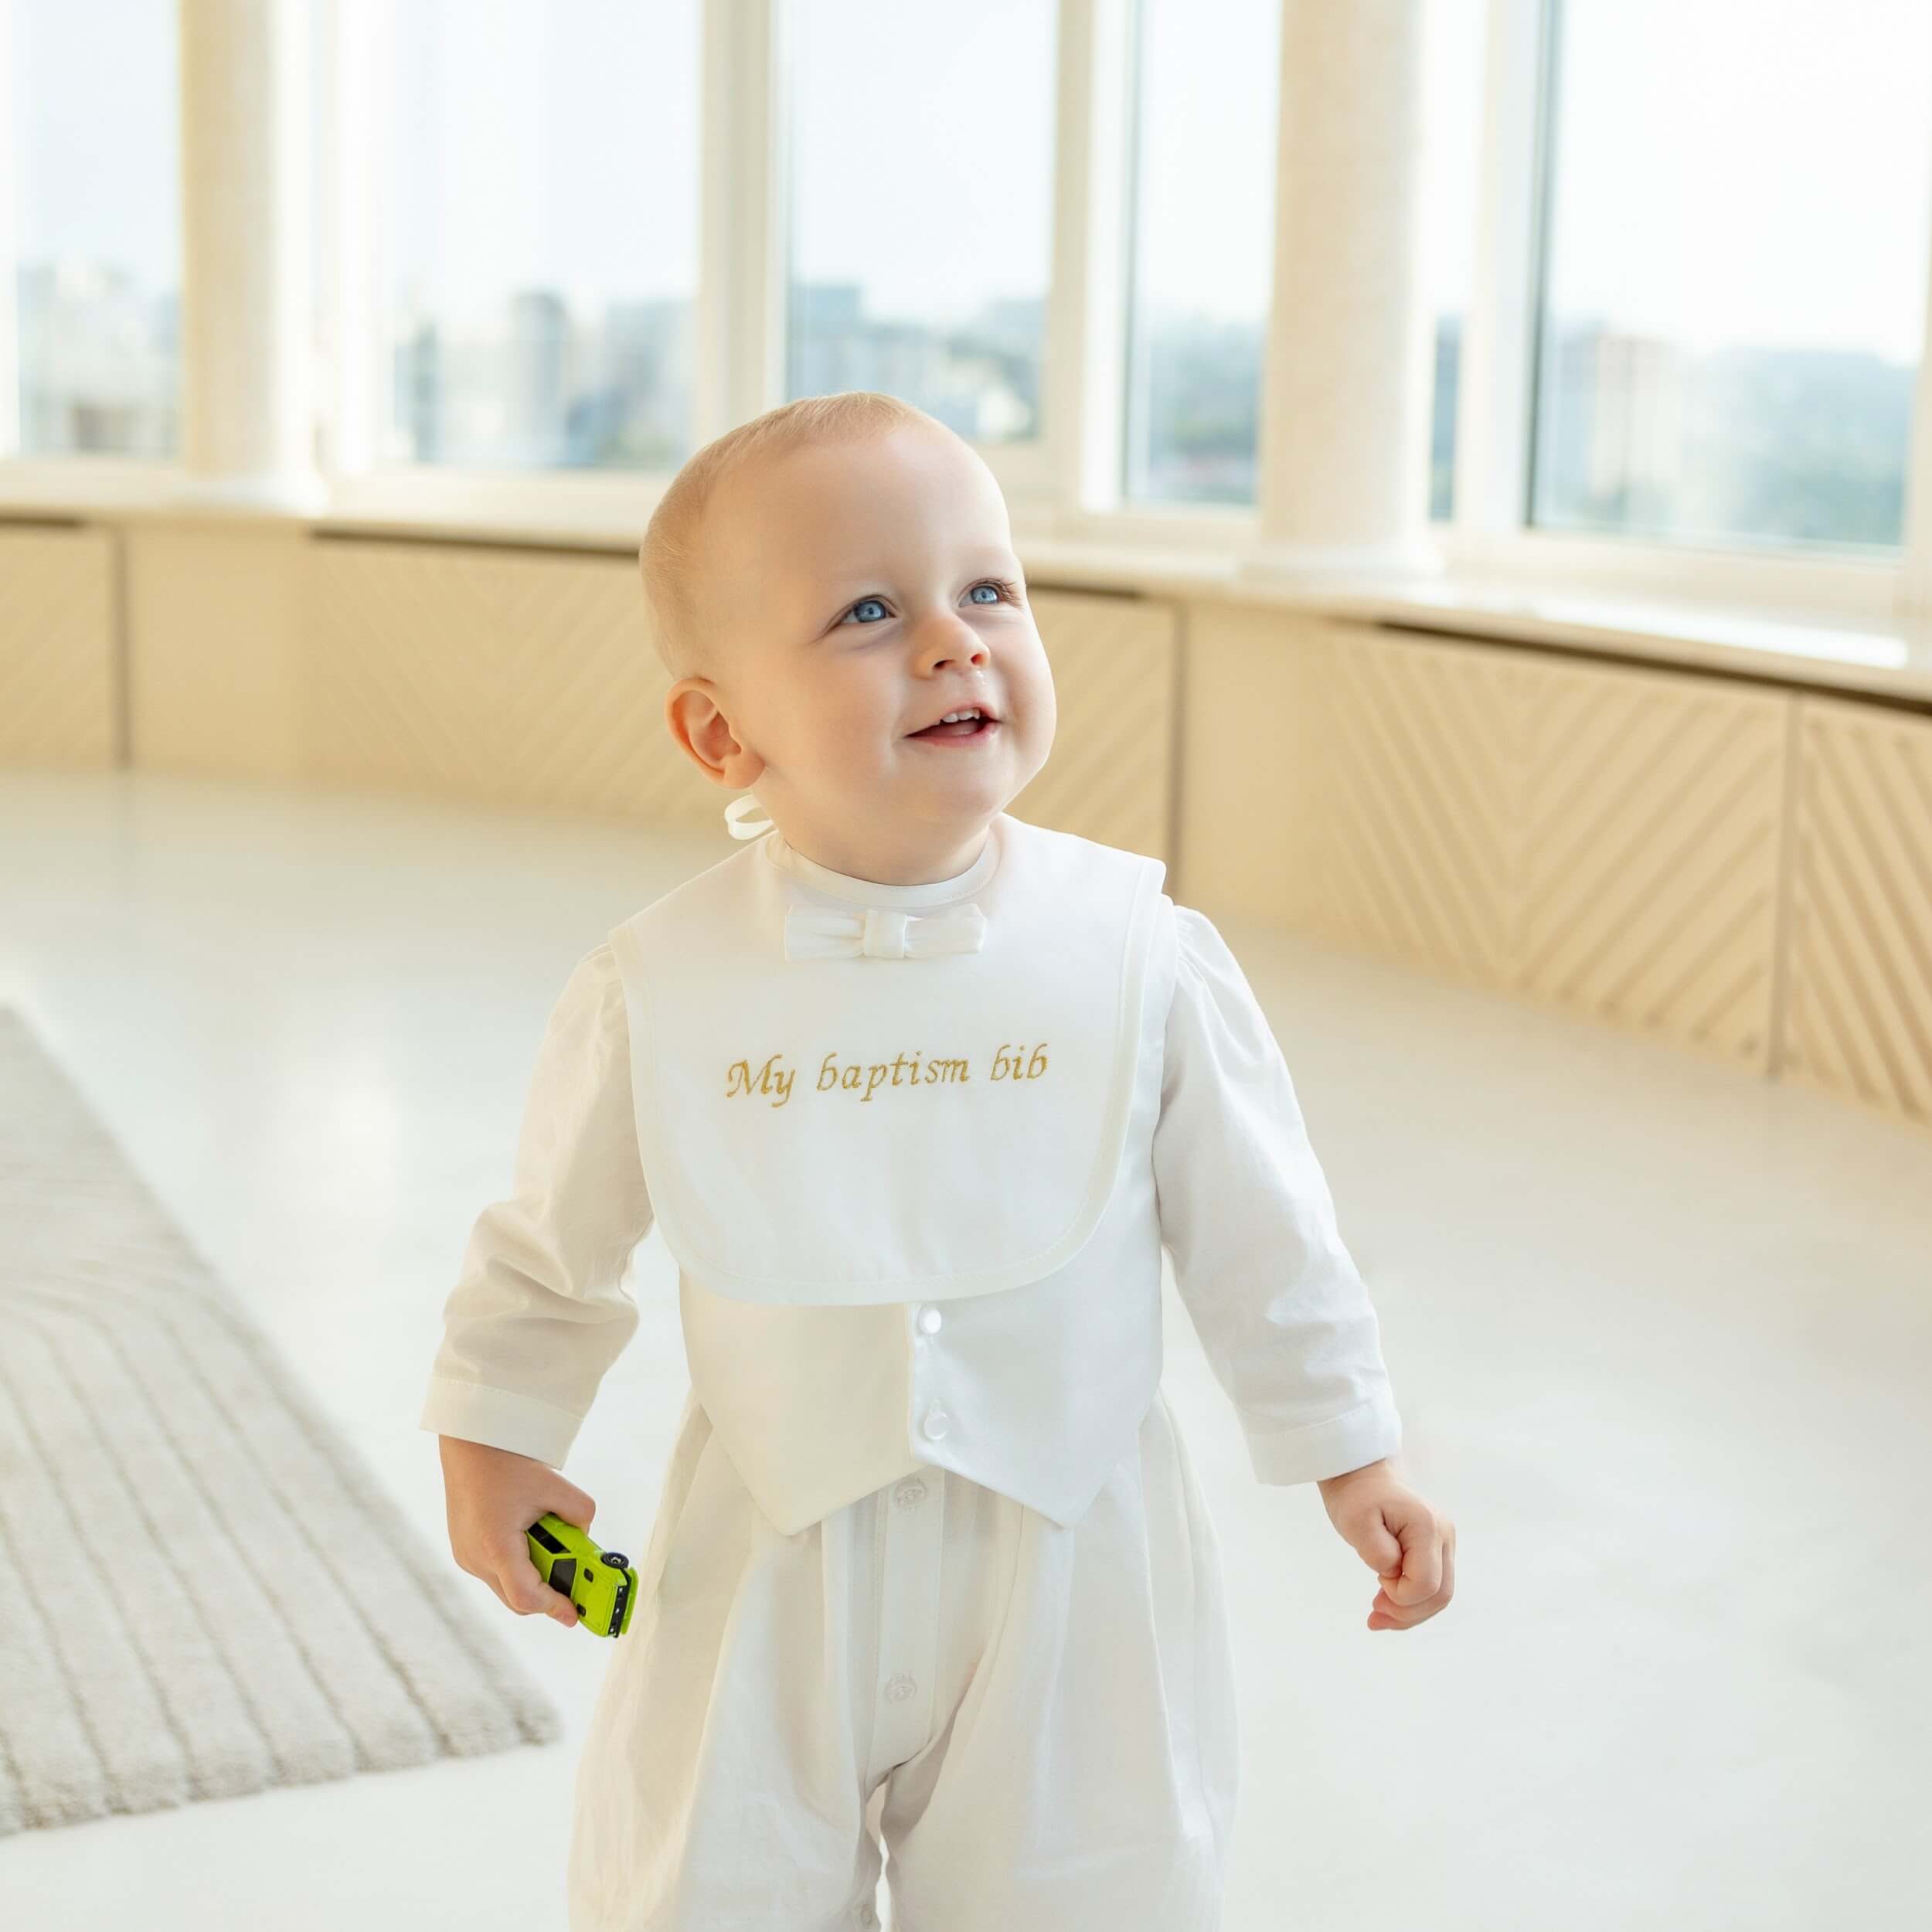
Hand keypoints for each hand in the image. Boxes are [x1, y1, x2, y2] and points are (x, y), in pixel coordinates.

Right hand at [439, 1435, 597, 1627]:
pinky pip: (495, 1571)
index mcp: (496, 1547)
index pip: (527, 1596)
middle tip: (575, 1583)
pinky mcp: (463, 1550)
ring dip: (532, 1576)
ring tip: (554, 1547)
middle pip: (517, 1598)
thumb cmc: (509, 1464)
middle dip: (548, 1594)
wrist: (470, 1446)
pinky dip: (517, 1565)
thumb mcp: (555, 1486)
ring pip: (505, 1586)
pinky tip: (531, 1540)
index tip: (575, 1614)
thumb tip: (585, 1537)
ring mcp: (465, 1556)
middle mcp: (476, 1558)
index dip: (554, 1607)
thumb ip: (580, 1514)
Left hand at [1315, 1459, 1454, 1632]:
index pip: (1426, 1583)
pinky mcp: (1437, 1551)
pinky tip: (1388, 1605)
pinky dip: (1412, 1602)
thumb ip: (1377, 1552)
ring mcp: (1444, 1543)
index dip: (1400, 1595)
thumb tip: (1395, 1574)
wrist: (1362, 1478)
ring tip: (1377, 1615)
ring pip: (1440, 1595)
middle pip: (1440, 1595)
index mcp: (1427, 1526)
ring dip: (1410, 1613)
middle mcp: (1444, 1535)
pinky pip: (1432, 1587)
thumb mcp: (1354, 1521)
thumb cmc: (1356, 1498)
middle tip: (1373, 1614)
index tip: (1376, 1578)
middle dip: (1407, 1612)